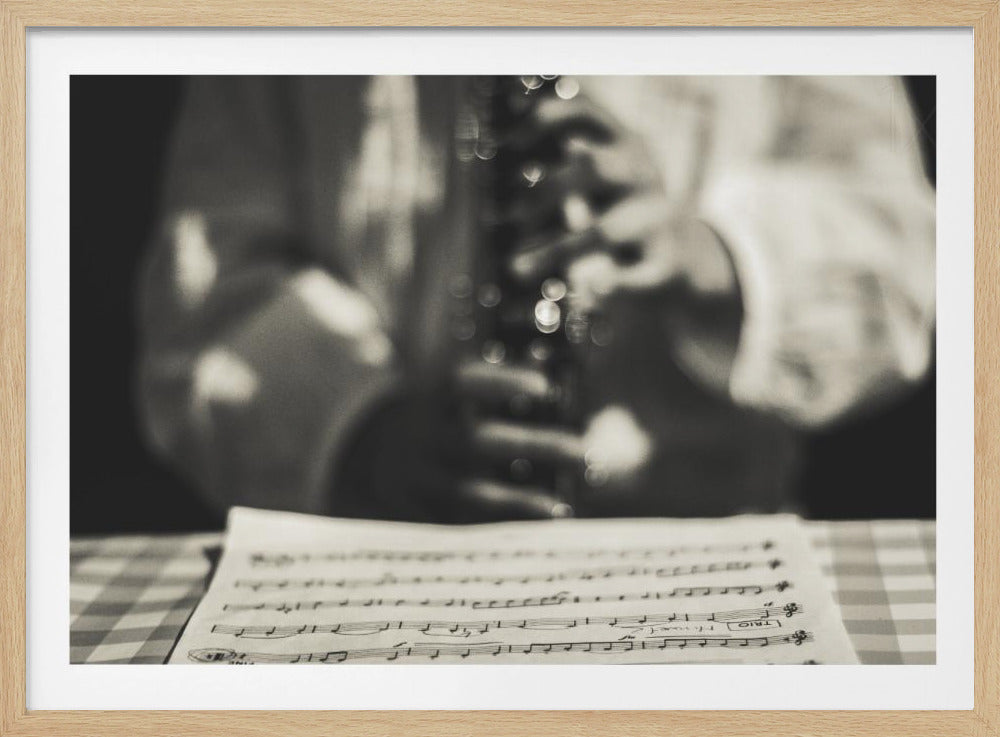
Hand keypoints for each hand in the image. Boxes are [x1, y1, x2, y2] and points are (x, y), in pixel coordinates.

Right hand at [331, 360, 586, 522]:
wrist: (360, 454)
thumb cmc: (430, 420)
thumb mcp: (446, 395)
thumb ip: (491, 385)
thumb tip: (546, 368)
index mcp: (430, 399)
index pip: (464, 382)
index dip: (503, 382)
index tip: (544, 386)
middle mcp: (422, 436)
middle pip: (479, 441)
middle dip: (533, 446)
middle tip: (580, 451)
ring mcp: (417, 478)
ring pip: (469, 493)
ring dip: (518, 502)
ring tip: (559, 508)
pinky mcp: (414, 513)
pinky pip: (457, 528)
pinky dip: (494, 532)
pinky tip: (529, 534)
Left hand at [506, 91, 737, 311]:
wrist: (686, 259)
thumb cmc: (622, 213)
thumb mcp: (602, 177)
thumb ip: (564, 164)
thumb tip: (504, 158)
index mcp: (623, 144)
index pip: (587, 115)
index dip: (547, 119)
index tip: (512, 140)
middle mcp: (642, 175)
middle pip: (590, 169)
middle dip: (542, 192)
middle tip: (510, 216)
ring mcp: (658, 219)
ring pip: (604, 232)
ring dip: (554, 250)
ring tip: (516, 268)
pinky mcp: (669, 262)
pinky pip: (638, 277)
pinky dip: (612, 286)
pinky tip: (588, 292)